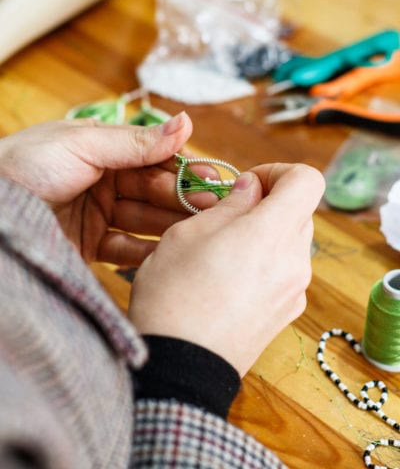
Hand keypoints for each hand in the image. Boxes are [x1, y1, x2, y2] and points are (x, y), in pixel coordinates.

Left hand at [0, 113, 200, 264]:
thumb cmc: (26, 164)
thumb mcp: (83, 144)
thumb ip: (137, 142)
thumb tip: (186, 123)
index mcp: (103, 150)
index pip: (153, 158)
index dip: (183, 168)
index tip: (212, 177)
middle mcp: (104, 181)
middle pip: (153, 190)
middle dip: (182, 198)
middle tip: (213, 208)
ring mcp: (97, 214)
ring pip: (144, 220)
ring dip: (171, 225)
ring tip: (200, 231)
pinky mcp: (88, 245)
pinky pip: (124, 249)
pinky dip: (146, 252)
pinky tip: (171, 254)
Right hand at [129, 163, 324, 375]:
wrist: (179, 368)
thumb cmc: (175, 293)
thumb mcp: (189, 233)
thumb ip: (230, 204)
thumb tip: (252, 189)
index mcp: (272, 232)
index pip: (308, 180)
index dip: (278, 172)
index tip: (248, 186)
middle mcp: (295, 261)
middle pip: (299, 211)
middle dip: (267, 204)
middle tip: (227, 217)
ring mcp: (294, 291)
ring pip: (290, 242)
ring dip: (264, 234)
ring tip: (223, 251)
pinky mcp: (286, 313)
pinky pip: (284, 272)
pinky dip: (265, 263)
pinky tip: (229, 280)